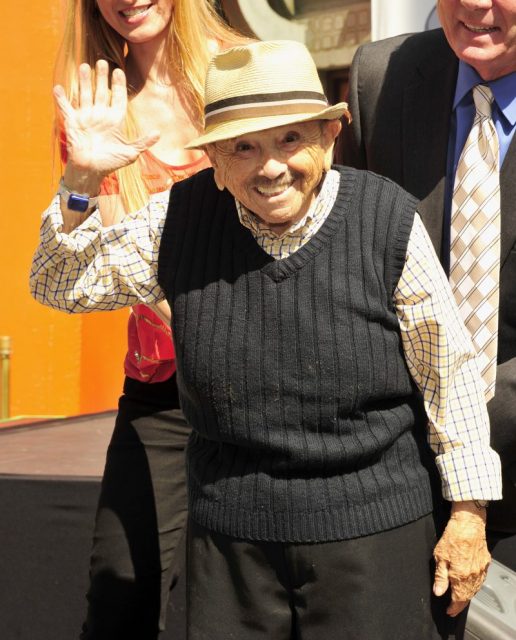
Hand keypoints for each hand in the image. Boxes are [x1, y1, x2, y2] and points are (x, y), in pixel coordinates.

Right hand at [54, 60, 158, 186]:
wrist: (91, 171)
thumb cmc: (110, 163)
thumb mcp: (130, 153)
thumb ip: (143, 142)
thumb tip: (158, 134)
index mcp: (114, 120)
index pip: (117, 98)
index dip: (118, 85)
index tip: (119, 70)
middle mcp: (100, 115)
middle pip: (101, 92)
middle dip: (102, 77)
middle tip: (102, 62)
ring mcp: (86, 117)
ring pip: (85, 94)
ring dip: (84, 81)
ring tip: (85, 65)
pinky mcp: (72, 123)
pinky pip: (65, 108)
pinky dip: (61, 99)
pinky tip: (58, 87)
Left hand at [433, 501, 489, 616]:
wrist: (468, 523)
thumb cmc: (452, 537)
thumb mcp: (440, 557)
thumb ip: (440, 577)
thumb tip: (438, 592)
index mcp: (461, 576)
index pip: (458, 599)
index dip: (453, 607)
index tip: (449, 611)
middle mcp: (473, 575)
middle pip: (468, 596)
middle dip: (460, 604)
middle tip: (453, 608)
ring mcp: (481, 569)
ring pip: (475, 588)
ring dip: (467, 595)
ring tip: (460, 599)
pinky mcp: (485, 562)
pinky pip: (480, 579)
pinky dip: (474, 585)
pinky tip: (469, 584)